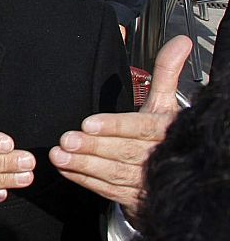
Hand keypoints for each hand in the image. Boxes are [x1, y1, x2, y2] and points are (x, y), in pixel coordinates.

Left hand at [50, 34, 191, 215]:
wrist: (176, 177)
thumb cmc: (162, 134)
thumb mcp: (165, 103)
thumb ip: (166, 72)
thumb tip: (180, 41)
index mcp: (166, 132)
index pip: (141, 129)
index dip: (115, 126)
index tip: (88, 122)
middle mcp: (159, 159)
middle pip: (125, 153)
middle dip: (94, 147)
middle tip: (66, 140)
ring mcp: (148, 182)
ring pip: (115, 174)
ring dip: (85, 165)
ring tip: (60, 155)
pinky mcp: (136, 199)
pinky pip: (109, 190)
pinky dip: (87, 181)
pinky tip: (68, 170)